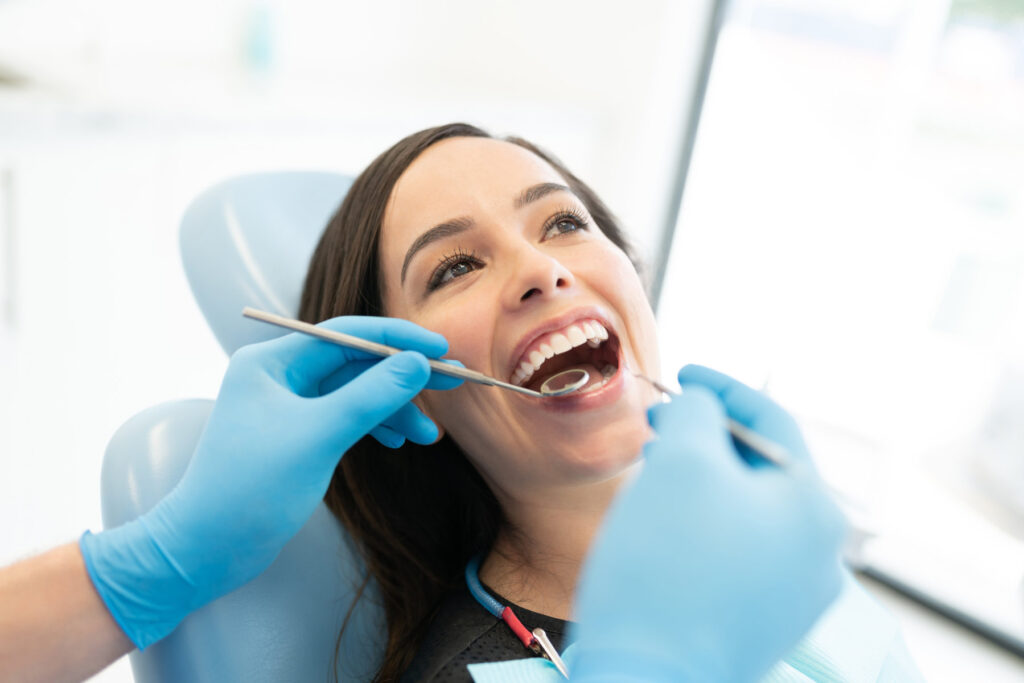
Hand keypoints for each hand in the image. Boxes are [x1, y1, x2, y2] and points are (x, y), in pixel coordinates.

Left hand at [80, 316, 459, 648]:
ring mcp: (286, 407)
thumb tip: (418, 363)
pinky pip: (345, 417)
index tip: (441, 349)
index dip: (397, 338)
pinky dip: (374, 426)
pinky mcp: (295, 436)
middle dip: (401, 377)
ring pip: (354, 393)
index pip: (345, 333)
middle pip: (354, 362)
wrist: (206, 550)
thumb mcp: (319, 436)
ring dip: (393, 408)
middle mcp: (277, 376)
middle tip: (452, 385)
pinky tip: (397, 441)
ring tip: (428, 435)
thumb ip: (371, 396)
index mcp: (270, 362)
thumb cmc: (250, 488)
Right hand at [571, 365, 845, 681]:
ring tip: (656, 467)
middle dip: (707, 436)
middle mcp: (818, 554)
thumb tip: (699, 406)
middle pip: (762, 467)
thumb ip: (695, 412)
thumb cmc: (666, 570)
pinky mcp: (758, 619)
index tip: (684, 375)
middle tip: (659, 422)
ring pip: (746, 509)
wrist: (644, 676)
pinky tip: (665, 520)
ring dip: (702, 477)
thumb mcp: (680, 461)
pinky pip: (736, 548)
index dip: (722, 388)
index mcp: (814, 509)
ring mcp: (791, 593)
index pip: (772, 421)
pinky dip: (703, 520)